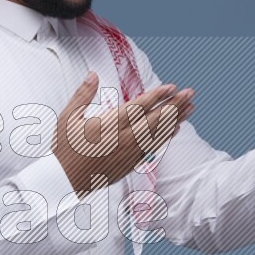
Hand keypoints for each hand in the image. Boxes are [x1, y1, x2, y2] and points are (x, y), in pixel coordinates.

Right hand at [53, 72, 194, 195]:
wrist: (65, 180)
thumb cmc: (65, 148)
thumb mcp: (68, 117)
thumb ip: (82, 95)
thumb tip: (93, 75)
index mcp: (109, 124)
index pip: (139, 106)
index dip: (158, 95)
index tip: (172, 87)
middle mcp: (123, 138)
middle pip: (155, 118)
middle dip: (175, 104)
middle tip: (190, 93)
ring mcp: (129, 152)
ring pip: (158, 133)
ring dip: (176, 119)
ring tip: (190, 108)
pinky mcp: (130, 163)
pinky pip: (154, 148)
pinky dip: (166, 137)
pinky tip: (176, 129)